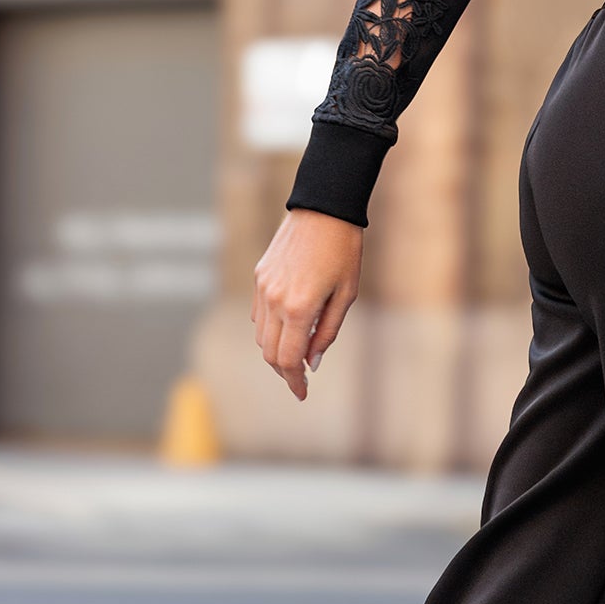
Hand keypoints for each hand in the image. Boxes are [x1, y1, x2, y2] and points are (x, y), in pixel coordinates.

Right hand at [251, 209, 362, 401]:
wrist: (324, 209)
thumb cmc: (344, 250)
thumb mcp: (346, 293)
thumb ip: (327, 331)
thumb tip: (312, 362)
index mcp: (300, 308)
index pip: (289, 360)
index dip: (294, 382)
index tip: (303, 393)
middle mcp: (275, 301)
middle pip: (270, 353)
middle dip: (284, 371)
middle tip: (300, 379)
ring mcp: (263, 288)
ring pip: (261, 336)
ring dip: (276, 350)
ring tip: (298, 352)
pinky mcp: (259, 276)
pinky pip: (258, 314)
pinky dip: (270, 329)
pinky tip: (288, 327)